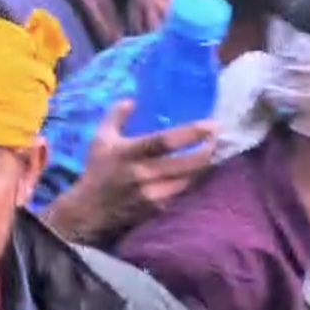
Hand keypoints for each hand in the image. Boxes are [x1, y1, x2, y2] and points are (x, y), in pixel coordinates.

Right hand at [46, 100, 215, 245]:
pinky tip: (200, 173)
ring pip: (190, 180)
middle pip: (186, 164)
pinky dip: (194, 182)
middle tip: (219, 139)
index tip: (212, 125)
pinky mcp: (159, 209)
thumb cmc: (98, 169)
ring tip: (215, 154)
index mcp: (128, 153)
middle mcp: (143, 174)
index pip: (164, 142)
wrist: (90, 210)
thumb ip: (116, 117)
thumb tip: (132, 100)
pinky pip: (184, 193)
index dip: (191, 133)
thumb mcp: (101, 139)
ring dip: (205, 167)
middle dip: (207, 152)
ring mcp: (153, 194)